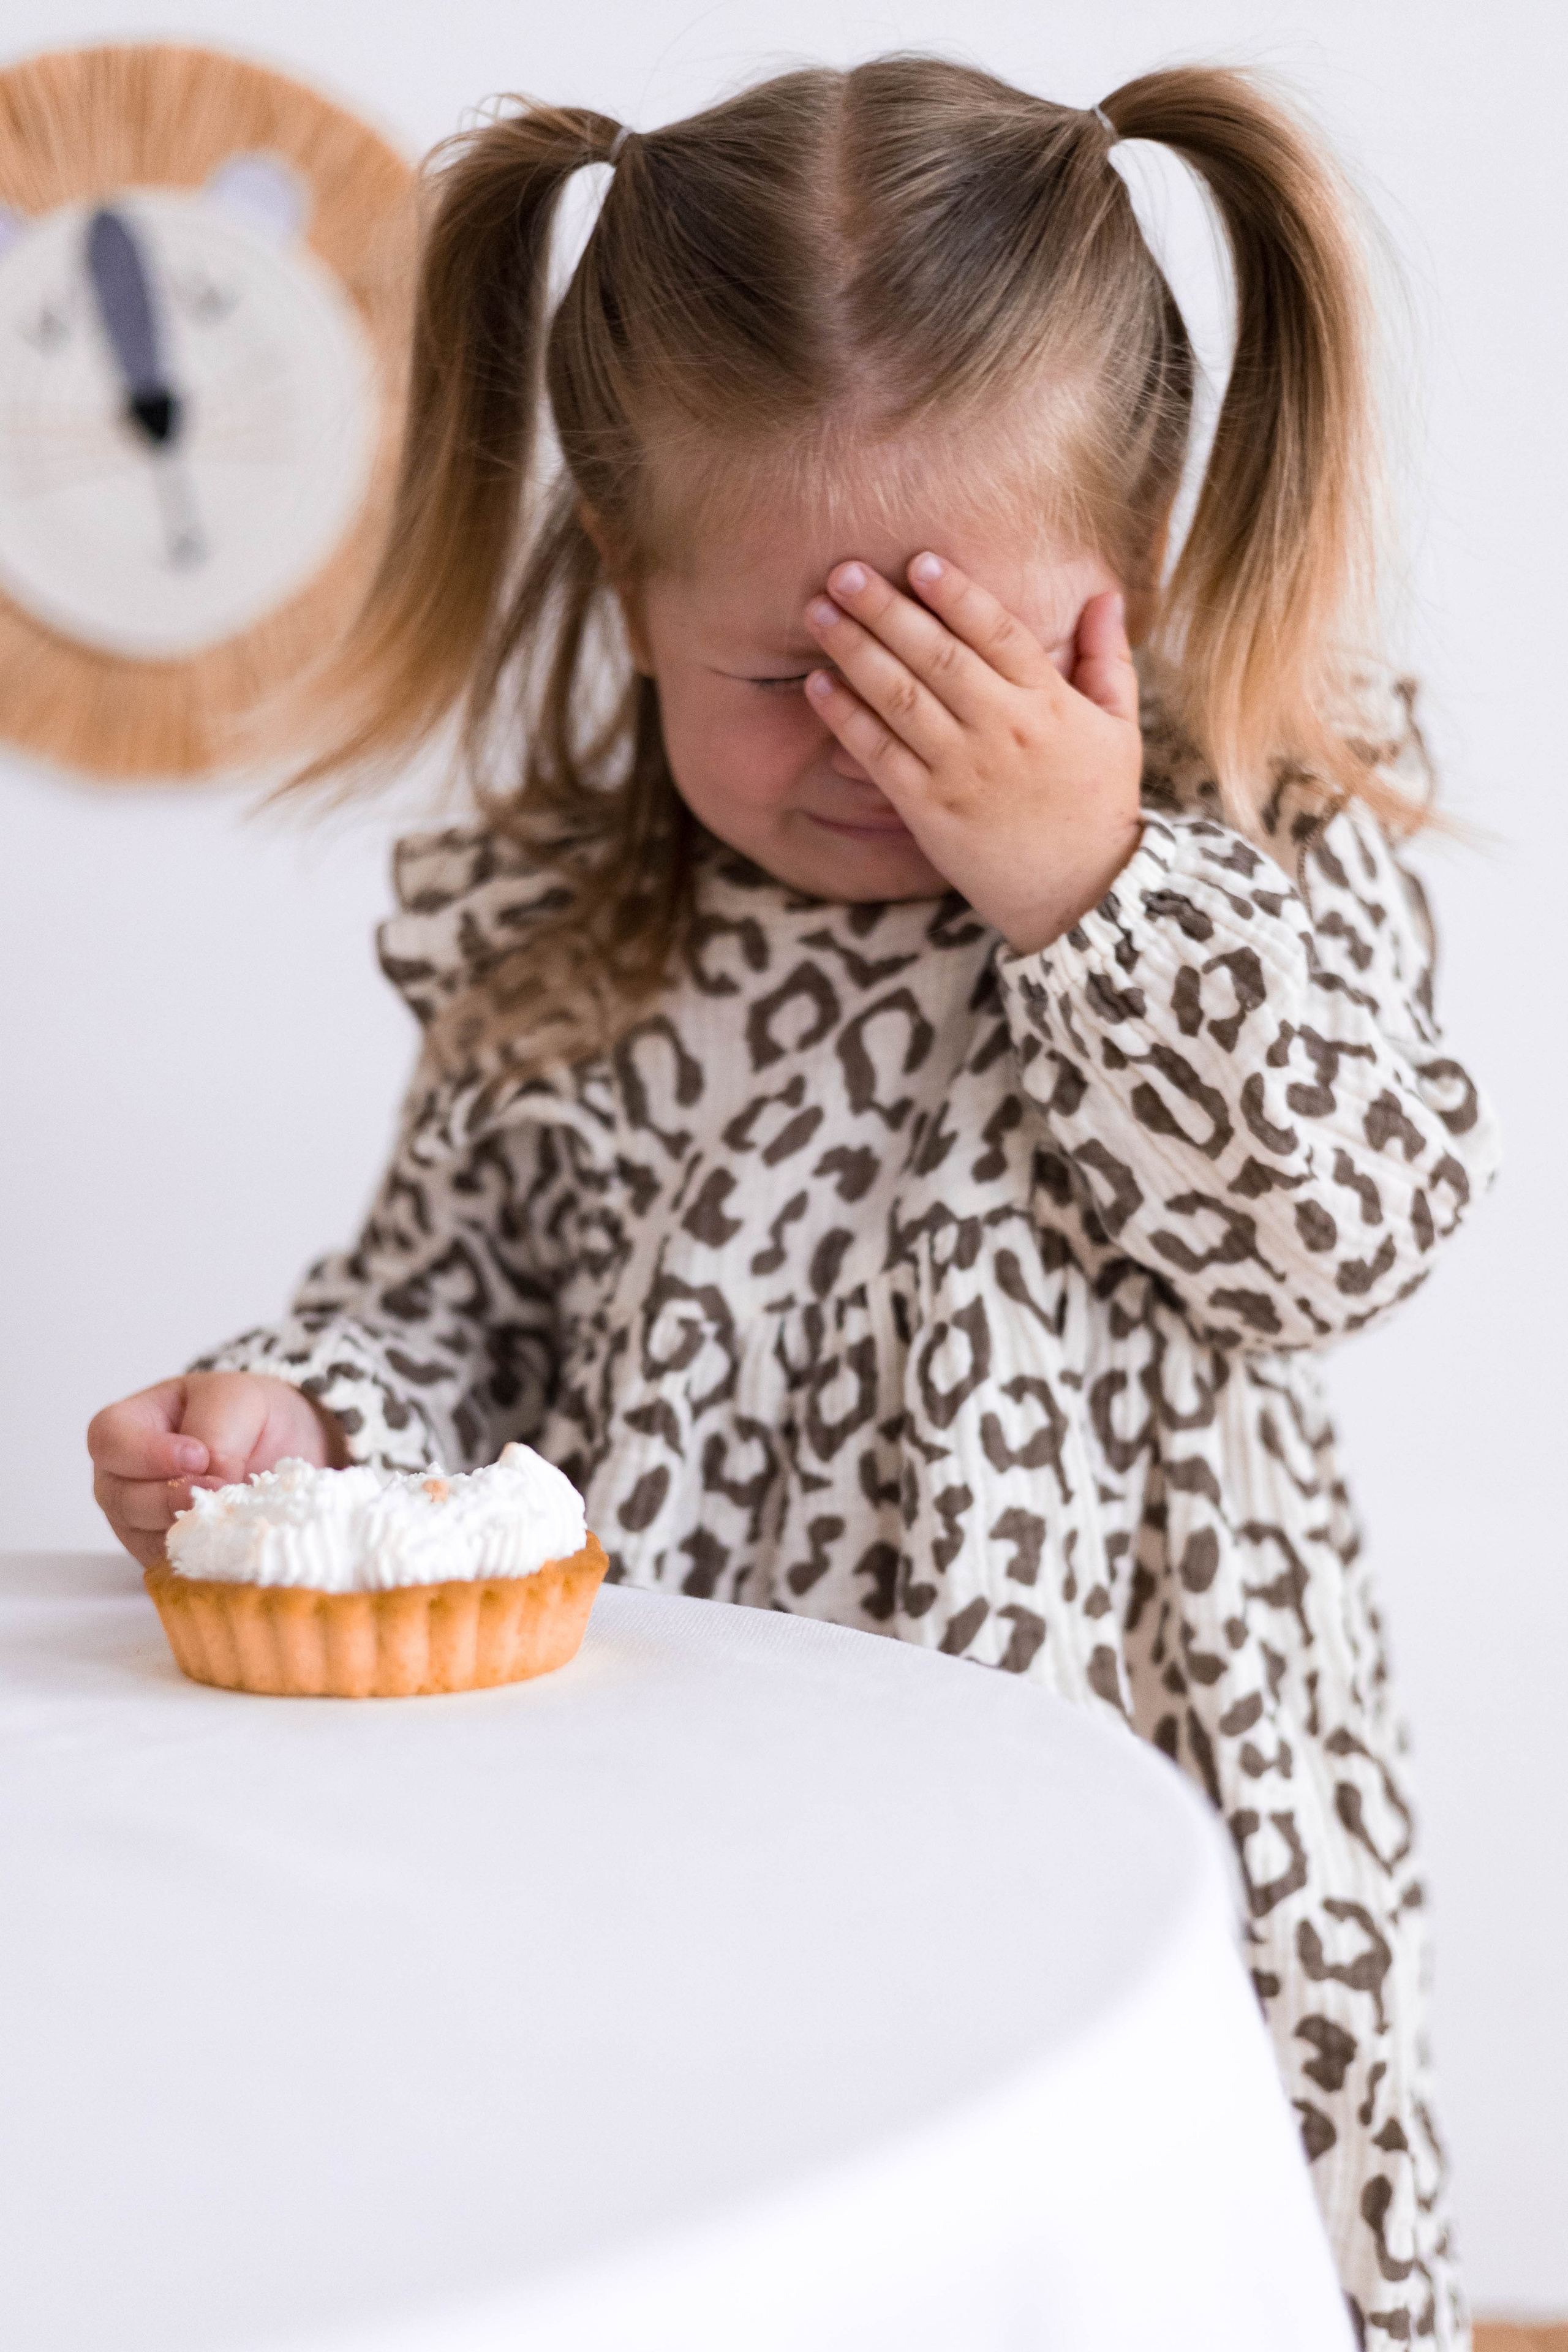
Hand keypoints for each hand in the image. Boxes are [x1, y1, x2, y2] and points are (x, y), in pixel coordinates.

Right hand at [87, 1372, 347, 1568]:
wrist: (281, 1445)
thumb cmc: (246, 1415)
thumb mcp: (236, 1399)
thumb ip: (216, 1432)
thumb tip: (210, 1483)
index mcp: (128, 1426)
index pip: (109, 1440)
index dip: (147, 1453)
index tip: (198, 1456)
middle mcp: (123, 1479)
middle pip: (120, 1498)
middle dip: (169, 1499)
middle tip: (217, 1491)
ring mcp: (141, 1523)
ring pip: (144, 1539)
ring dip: (189, 1531)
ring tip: (231, 1515)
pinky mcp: (168, 1556)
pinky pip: (174, 1566)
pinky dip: (205, 1556)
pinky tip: (233, 1543)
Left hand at [803, 554, 1143, 950]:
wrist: (1081, 895)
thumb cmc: (1100, 805)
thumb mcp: (1120, 728)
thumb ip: (1108, 657)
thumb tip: (1103, 594)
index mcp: (1049, 703)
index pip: (997, 632)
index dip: (955, 593)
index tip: (917, 559)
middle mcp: (1002, 730)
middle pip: (937, 655)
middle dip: (886, 609)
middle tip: (843, 570)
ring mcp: (962, 771)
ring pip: (900, 698)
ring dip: (854, 651)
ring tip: (817, 613)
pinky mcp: (929, 811)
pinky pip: (880, 756)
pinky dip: (846, 719)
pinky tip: (817, 685)